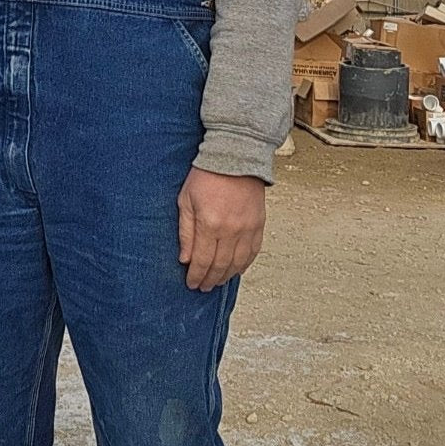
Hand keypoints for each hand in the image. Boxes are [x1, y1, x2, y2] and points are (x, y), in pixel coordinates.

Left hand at [177, 168, 265, 290]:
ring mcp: (247, 229)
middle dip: (210, 279)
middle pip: (220, 265)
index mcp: (209, 224)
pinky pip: (253, 252)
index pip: (202, 260)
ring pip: (238, 263)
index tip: (191, 284)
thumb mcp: (185, 201)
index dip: (196, 276)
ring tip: (217, 282)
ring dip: (226, 275)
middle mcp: (231, 230)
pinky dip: (244, 264)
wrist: (234, 157)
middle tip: (203, 287)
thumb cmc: (205, 176)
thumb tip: (185, 259)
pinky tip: (236, 270)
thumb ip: (185, 232)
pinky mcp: (259, 225)